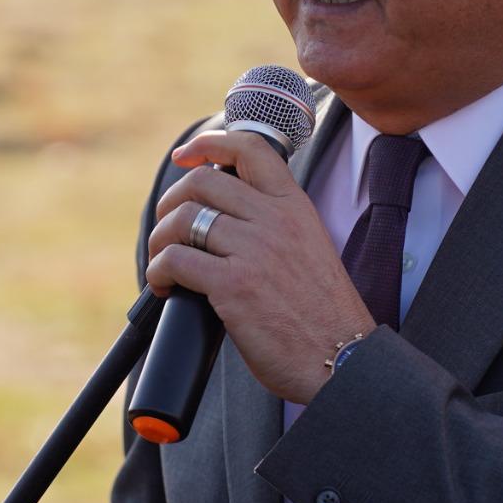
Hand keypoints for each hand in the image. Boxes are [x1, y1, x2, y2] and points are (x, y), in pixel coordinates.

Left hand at [145, 128, 374, 405]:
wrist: (343, 359)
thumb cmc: (322, 316)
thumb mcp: (309, 249)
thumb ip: (274, 227)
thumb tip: (222, 220)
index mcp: (295, 207)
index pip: (250, 149)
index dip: (208, 144)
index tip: (186, 155)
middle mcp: (275, 220)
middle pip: (203, 182)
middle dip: (171, 202)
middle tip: (167, 229)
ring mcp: (255, 250)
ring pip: (183, 218)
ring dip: (160, 240)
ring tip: (162, 262)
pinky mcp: (234, 285)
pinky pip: (176, 260)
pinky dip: (159, 271)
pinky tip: (165, 286)